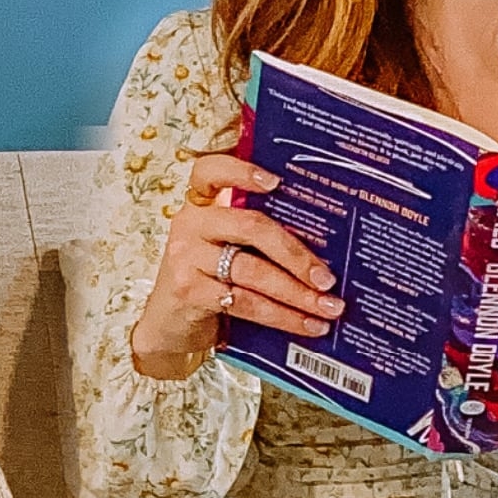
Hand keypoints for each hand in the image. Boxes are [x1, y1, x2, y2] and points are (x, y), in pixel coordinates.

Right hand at [130, 133, 340, 382]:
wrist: (168, 327)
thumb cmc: (208, 283)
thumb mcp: (224, 251)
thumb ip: (255, 239)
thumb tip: (325, 249)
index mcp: (202, 206)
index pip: (211, 171)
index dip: (242, 170)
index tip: (278, 182)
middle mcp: (190, 224)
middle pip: (252, 226)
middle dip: (297, 254)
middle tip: (327, 278)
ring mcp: (186, 257)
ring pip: (253, 270)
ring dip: (297, 293)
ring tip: (328, 307)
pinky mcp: (188, 291)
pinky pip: (245, 302)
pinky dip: (282, 316)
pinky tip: (306, 325)